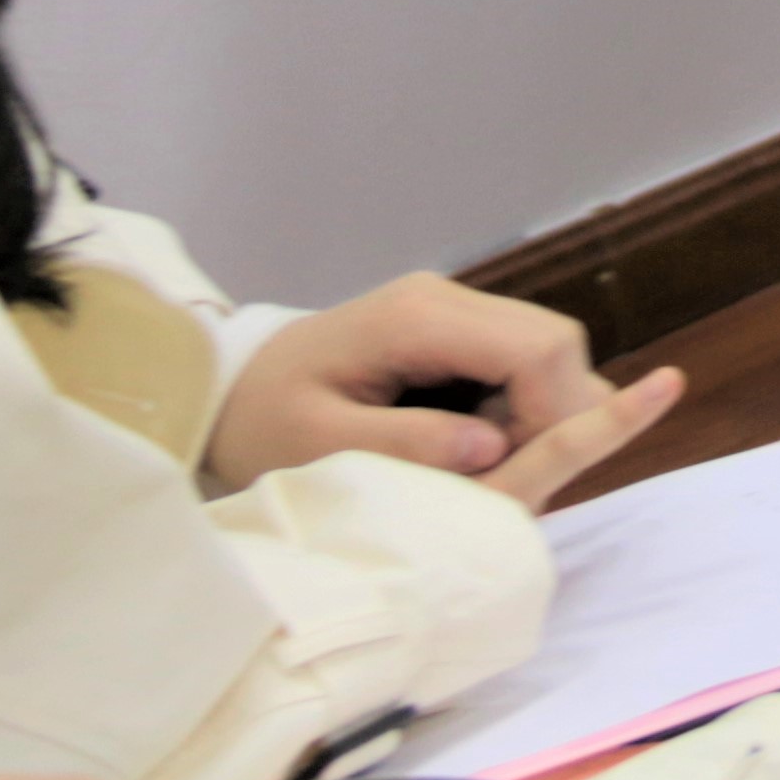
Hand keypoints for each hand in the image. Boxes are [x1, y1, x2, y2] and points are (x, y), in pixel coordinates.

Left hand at [205, 271, 683, 512]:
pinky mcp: (451, 328)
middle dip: (557, 416)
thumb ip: (407, 445)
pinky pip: (519, 360)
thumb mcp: (318, 444)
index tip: (530, 477)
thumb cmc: (262, 420)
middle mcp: (446, 298)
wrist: (223, 388)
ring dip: (540, 412)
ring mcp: (451, 308)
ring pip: (547, 350)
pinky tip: (477, 446)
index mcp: (416, 318)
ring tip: (491, 468)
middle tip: (514, 480)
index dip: (556, 415)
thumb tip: (493, 450)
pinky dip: (519, 406)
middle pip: (556, 344)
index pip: (538, 350)